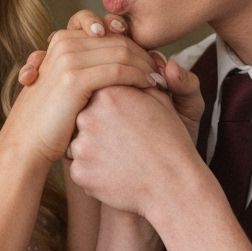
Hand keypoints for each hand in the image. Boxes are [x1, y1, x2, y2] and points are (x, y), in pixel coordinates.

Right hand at [20, 10, 203, 143]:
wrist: (28, 142)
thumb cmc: (52, 118)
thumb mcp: (68, 84)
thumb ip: (89, 64)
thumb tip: (122, 54)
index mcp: (62, 39)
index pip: (107, 27)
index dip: (132, 40)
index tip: (151, 57)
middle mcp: (64, 42)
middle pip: (117, 39)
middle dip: (143, 52)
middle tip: (163, 67)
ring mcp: (68, 58)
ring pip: (122, 52)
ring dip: (146, 64)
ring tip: (161, 78)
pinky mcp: (74, 78)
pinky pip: (118, 71)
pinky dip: (140, 76)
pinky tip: (152, 87)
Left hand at [67, 84, 203, 217]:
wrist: (173, 184)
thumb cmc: (170, 141)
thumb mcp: (160, 101)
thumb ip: (138, 80)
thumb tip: (131, 65)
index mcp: (108, 93)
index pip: (95, 91)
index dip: (109, 105)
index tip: (122, 117)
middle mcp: (89, 116)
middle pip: (82, 115)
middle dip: (97, 125)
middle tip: (121, 139)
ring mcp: (81, 145)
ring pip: (78, 142)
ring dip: (93, 148)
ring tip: (120, 156)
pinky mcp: (79, 172)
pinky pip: (80, 167)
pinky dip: (93, 170)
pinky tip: (115, 172)